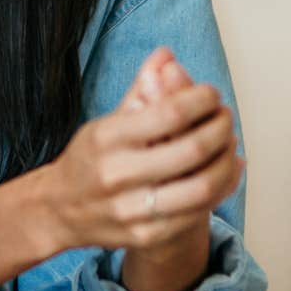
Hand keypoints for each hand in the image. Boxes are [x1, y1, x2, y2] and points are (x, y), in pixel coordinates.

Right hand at [32, 49, 242, 254]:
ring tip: (230, 144)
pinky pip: (198, 212)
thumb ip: (140, 90)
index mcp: (106, 138)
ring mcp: (132, 209)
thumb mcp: (106, 121)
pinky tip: (227, 170)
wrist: (59, 210)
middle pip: (191, 150)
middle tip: (225, 118)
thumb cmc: (89, 159)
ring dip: (226, 161)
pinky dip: (222, 188)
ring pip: (201, 187)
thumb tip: (167, 55)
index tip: (211, 94)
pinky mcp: (145, 235)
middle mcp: (117, 174)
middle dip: (220, 129)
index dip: (200, 100)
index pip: (169, 113)